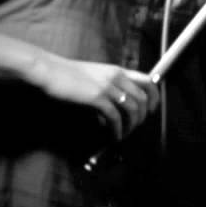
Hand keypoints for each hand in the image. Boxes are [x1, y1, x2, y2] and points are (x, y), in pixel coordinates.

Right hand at [29, 54, 161, 139]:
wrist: (51, 70)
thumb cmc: (68, 74)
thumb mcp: (95, 76)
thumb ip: (108, 87)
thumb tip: (114, 107)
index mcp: (118, 70)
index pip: (147, 81)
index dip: (155, 97)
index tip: (152, 109)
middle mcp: (117, 77)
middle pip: (143, 98)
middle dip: (143, 116)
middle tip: (136, 127)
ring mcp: (108, 86)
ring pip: (132, 109)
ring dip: (131, 125)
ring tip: (125, 134)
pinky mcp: (97, 97)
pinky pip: (115, 117)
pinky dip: (118, 129)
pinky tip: (115, 136)